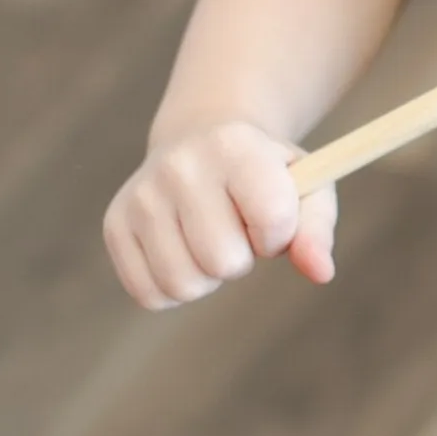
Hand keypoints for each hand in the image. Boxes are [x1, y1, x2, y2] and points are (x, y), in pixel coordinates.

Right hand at [103, 120, 336, 310]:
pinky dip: (172, 288)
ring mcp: (141, 195)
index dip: (279, 235)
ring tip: (209, 239)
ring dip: (207, 277)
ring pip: (184, 284)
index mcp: (235, 146)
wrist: (200, 141)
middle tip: (236, 230)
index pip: (272, 219)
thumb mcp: (305, 188)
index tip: (271, 220)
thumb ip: (317, 230)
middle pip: (224, 261)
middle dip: (242, 259)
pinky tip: (181, 251)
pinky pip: (149, 294)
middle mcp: (179, 165)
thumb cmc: (264, 174)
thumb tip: (321, 273)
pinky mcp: (115, 224)